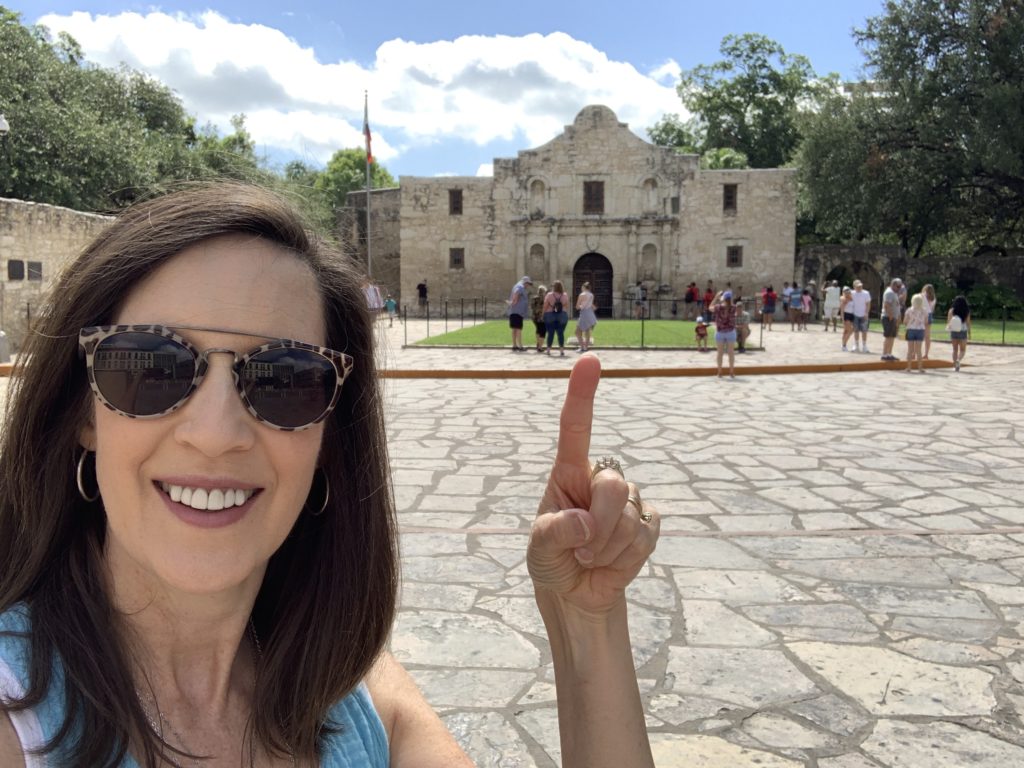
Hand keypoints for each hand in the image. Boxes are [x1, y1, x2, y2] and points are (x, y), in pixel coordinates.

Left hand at [527, 355, 658, 615]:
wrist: (576, 594)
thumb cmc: (552, 560)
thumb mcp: (539, 548)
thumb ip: (554, 532)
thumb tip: (585, 523)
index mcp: (568, 472)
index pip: (576, 427)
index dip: (582, 393)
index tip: (590, 360)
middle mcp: (600, 479)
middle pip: (613, 486)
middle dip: (598, 525)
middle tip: (581, 550)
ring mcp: (628, 501)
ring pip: (629, 517)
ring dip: (606, 550)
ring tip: (590, 559)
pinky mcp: (648, 524)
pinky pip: (646, 537)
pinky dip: (625, 559)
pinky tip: (612, 563)